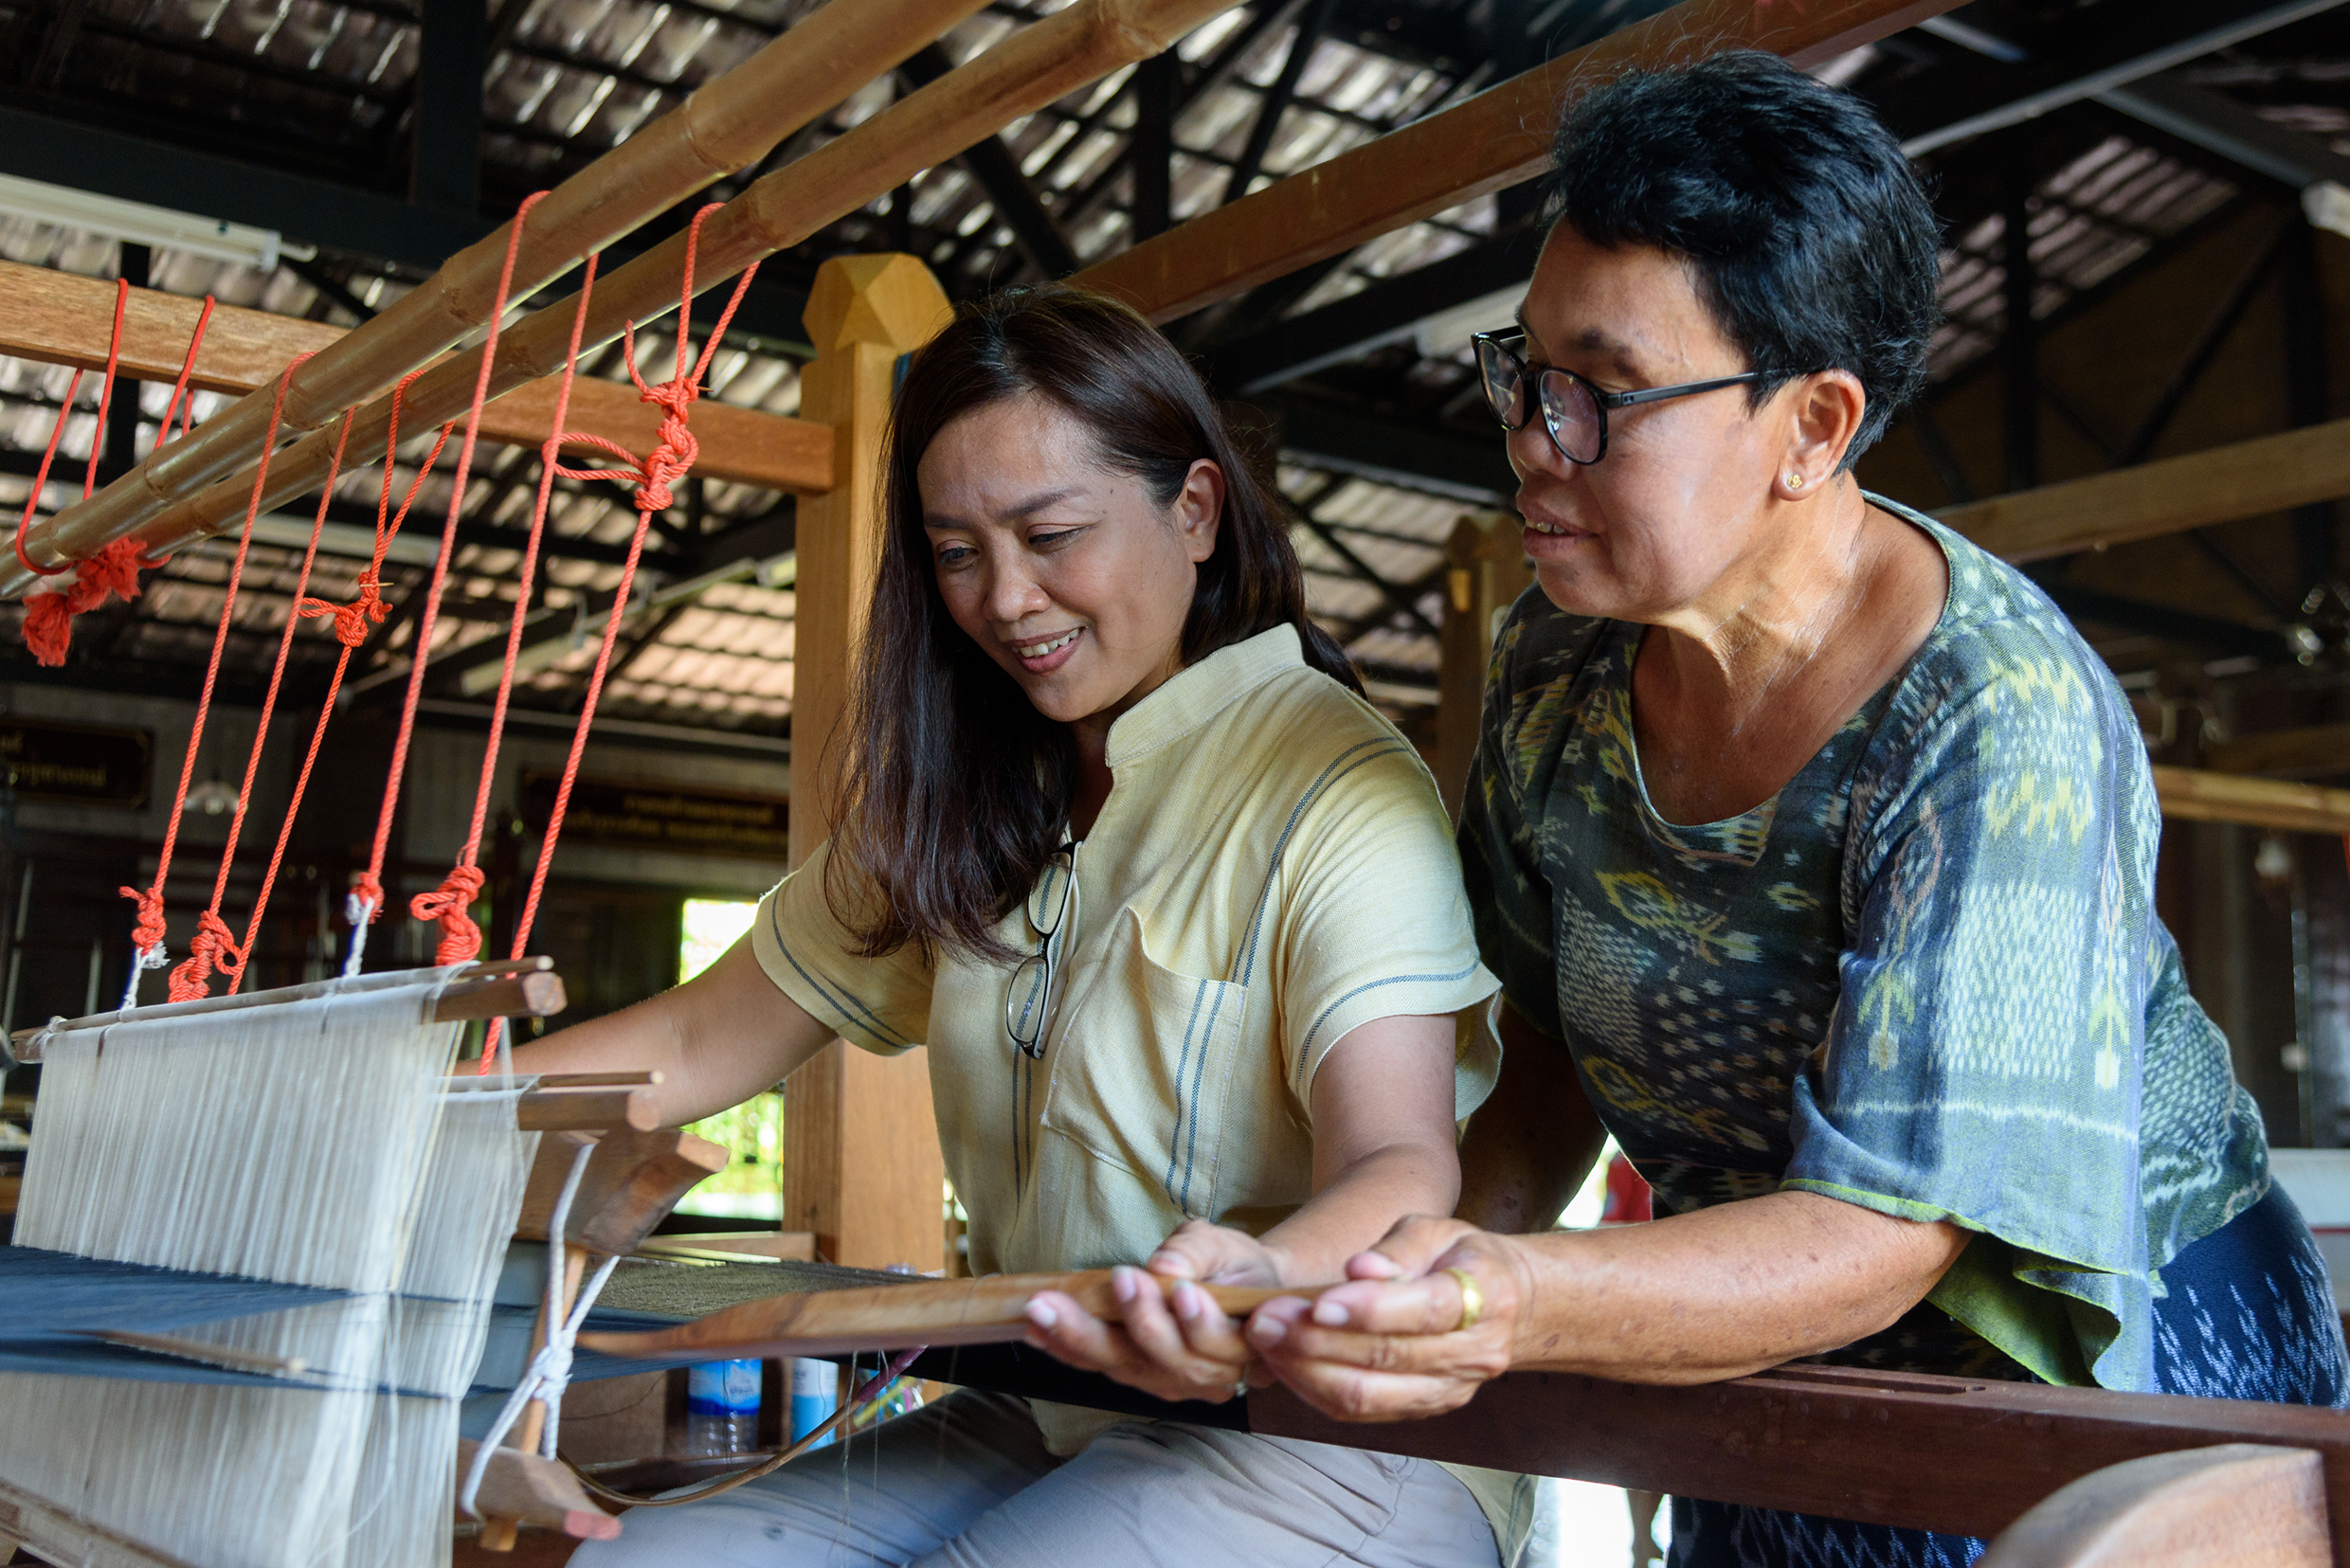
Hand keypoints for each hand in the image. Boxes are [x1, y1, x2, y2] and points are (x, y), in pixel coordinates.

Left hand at [1022, 1220, 1281, 1402]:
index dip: (1199, 1322)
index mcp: (1244, 1345)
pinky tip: (1036, 1330)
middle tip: (1112, 1281)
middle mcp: (1209, 1377)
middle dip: (1137, 1322)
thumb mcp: (1228, 1246)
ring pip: (1128, 1368)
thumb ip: (1199, 1253)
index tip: (1183, 1289)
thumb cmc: (1234, 1267)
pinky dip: (1067, 1349)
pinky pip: (1101, 1367)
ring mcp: (1171, 1384)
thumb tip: (1166, 1266)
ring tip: (1046, 1308)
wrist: (1234, 1295)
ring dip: (1083, 1338)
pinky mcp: (1139, 1378)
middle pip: (1169, 1361)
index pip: (1219, 1343)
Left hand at [1245, 1215, 1525, 1421]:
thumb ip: (1397, 1249)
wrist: (1507, 1306)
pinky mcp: (1419, 1411)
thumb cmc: (1461, 1258)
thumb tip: (1357, 1269)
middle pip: (1388, 1358)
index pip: (1425, 1311)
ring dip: (1306, 1369)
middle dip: (1318, 1339)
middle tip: (1266, 1317)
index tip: (1317, 1302)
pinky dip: (1313, 1387)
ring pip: (1368, 1395)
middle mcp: (1471, 1355)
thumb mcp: (1437, 1231)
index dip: (1369, 1309)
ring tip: (1264, 1337)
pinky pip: (1359, 1411)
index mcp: (1484, 1298)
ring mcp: (1446, 1391)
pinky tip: (1283, 1360)